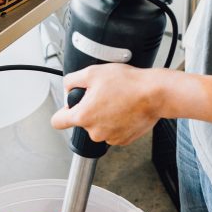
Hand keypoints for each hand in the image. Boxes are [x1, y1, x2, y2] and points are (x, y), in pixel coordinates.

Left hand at [51, 64, 167, 145]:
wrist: (155, 94)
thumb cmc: (128, 83)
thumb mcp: (93, 72)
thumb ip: (72, 80)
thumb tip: (68, 87)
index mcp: (83, 116)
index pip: (57, 122)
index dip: (61, 112)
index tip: (68, 108)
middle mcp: (95, 131)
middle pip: (83, 121)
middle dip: (90, 109)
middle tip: (104, 95)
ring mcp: (110, 137)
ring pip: (100, 126)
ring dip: (105, 116)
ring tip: (118, 101)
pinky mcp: (124, 140)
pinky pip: (114, 131)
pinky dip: (118, 122)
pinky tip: (126, 109)